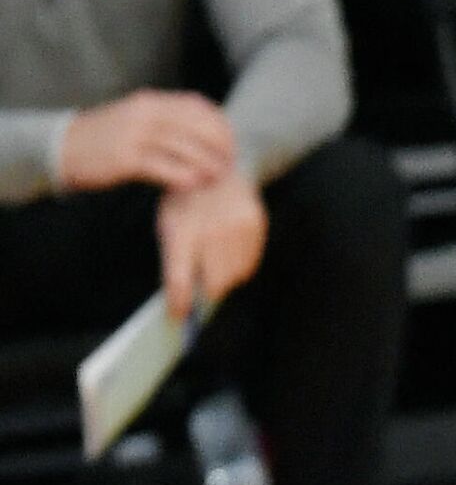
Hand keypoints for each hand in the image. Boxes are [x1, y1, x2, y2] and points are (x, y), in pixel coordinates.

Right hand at [60, 89, 235, 191]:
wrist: (62, 147)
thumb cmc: (107, 136)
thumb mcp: (137, 117)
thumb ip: (168, 119)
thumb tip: (207, 129)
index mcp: (151, 101)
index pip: (198, 107)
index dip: (220, 125)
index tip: (231, 143)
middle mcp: (145, 113)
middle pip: (197, 127)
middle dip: (220, 146)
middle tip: (230, 163)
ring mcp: (134, 135)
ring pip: (184, 148)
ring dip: (207, 164)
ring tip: (218, 177)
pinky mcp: (125, 158)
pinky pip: (163, 167)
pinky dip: (183, 176)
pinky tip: (194, 185)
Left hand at [155, 169, 267, 318]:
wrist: (219, 167)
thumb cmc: (188, 200)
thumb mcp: (169, 225)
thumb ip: (174, 262)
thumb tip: (181, 301)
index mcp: (182, 230)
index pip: (180, 279)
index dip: (179, 304)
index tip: (178, 317)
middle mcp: (212, 230)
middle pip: (213, 285)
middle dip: (205, 291)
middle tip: (199, 288)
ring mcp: (238, 229)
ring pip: (234, 278)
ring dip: (223, 279)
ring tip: (214, 261)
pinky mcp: (256, 227)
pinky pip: (249, 265)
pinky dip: (238, 267)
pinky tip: (228, 251)